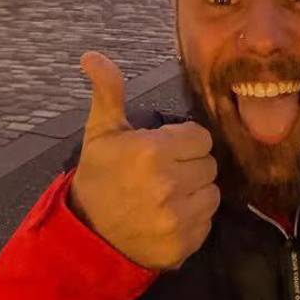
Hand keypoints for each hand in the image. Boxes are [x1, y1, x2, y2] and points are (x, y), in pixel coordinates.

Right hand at [68, 52, 218, 269]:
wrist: (86, 236)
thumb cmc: (98, 177)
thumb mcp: (101, 133)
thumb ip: (108, 92)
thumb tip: (93, 55)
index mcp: (153, 151)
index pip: (201, 137)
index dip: (185, 142)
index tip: (165, 150)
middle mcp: (170, 184)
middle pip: (210, 164)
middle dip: (191, 165)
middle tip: (166, 172)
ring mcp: (178, 217)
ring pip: (213, 193)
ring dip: (196, 192)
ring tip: (170, 194)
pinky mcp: (185, 244)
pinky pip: (207, 222)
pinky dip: (194, 219)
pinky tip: (170, 217)